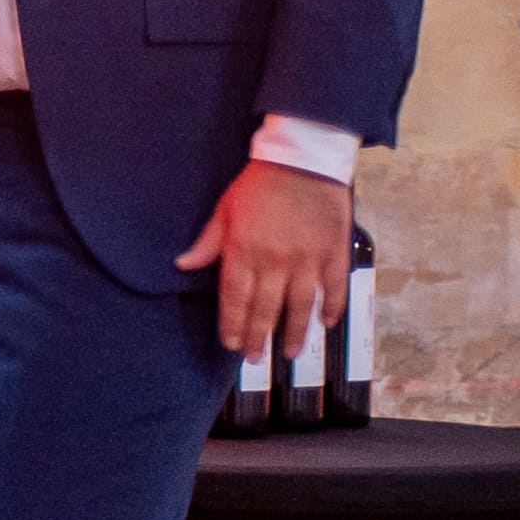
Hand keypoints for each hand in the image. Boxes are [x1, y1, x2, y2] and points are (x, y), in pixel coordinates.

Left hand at [179, 160, 354, 363]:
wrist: (303, 160)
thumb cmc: (259, 184)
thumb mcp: (224, 210)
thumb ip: (208, 243)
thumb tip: (183, 265)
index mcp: (244, 251)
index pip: (236, 298)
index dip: (233, 325)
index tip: (232, 345)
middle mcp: (276, 261)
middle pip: (266, 308)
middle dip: (259, 337)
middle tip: (255, 359)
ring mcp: (308, 259)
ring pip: (301, 305)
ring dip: (294, 332)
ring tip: (289, 353)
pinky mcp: (334, 252)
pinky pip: (335, 287)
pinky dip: (333, 307)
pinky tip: (326, 325)